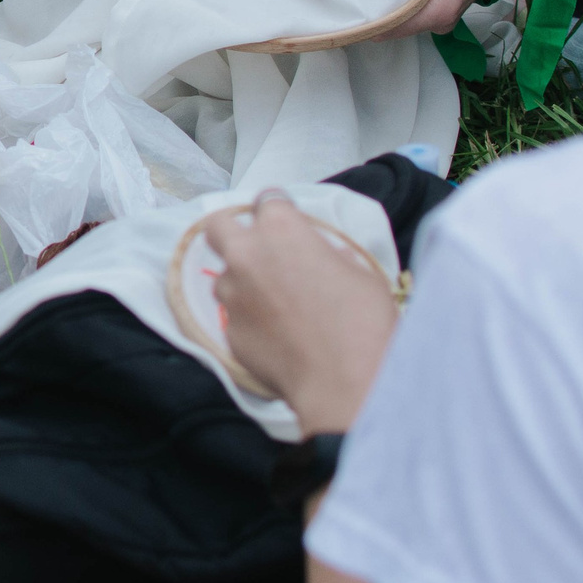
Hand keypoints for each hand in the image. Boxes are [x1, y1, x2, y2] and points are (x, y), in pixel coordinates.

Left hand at [204, 195, 397, 431]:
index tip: (285, 221)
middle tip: (254, 248)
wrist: (344, 382)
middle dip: (231, 230)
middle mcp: (247, 254)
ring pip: (225, 276)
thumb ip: (328, 253)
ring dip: (243, 283)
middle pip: (218, 225)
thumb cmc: (364, 322)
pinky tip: (276, 337)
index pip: (267, 199)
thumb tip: (319, 255)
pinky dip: (250, 320)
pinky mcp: (228, 329)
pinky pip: (235, 316)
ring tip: (275, 306)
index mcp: (282, 229)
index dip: (279, 210)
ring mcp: (232, 293)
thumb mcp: (359, 272)